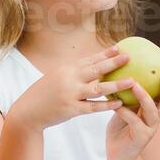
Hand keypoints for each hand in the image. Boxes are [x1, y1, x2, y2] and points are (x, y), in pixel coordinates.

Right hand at [8, 45, 133, 130]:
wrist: (27, 112)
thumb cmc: (44, 94)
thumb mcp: (56, 78)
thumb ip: (73, 73)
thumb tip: (91, 66)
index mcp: (66, 69)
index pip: (89, 59)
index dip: (105, 54)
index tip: (119, 48)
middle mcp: (69, 79)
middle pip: (96, 69)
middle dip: (114, 62)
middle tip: (129, 57)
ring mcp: (71, 94)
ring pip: (98, 88)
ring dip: (116, 84)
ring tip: (132, 81)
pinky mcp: (71, 109)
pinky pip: (93, 106)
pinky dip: (107, 104)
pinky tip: (119, 103)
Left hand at [105, 74, 159, 159]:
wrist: (118, 157)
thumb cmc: (120, 131)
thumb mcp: (124, 110)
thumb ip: (128, 98)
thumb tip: (121, 77)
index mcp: (153, 112)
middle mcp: (154, 120)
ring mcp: (149, 129)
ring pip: (152, 112)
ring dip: (145, 97)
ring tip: (136, 85)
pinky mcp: (140, 137)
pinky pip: (133, 121)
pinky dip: (125, 111)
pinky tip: (117, 104)